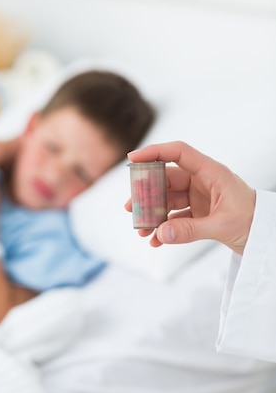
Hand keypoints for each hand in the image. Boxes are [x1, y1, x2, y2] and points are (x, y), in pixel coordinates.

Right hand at [125, 141, 255, 254]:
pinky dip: (165, 229)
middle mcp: (203, 181)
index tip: (133, 158)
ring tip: (141, 229)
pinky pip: (176, 218)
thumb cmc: (256, 223)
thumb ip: (190, 229)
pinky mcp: (200, 213)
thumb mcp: (223, 226)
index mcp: (211, 173)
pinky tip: (156, 241)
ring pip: (168, 200)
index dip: (155, 152)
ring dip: (153, 214)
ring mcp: (200, 197)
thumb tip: (160, 233)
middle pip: (167, 179)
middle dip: (147, 193)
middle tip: (131, 206)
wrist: (268, 239)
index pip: (179, 153)